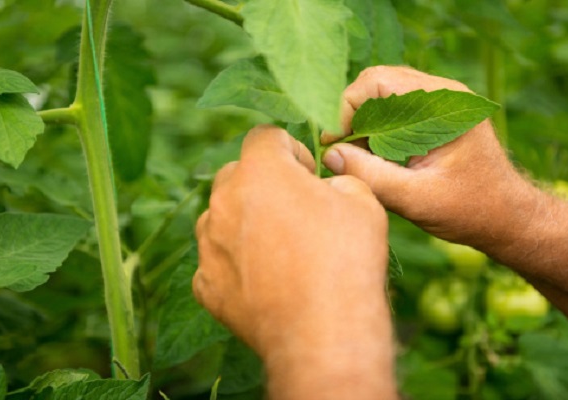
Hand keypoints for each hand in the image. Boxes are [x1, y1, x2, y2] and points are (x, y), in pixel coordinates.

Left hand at [194, 125, 396, 398]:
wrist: (324, 332)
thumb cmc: (346, 259)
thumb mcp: (362, 200)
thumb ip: (337, 179)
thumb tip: (326, 187)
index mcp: (259, 170)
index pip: (265, 136)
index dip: (291, 149)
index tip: (308, 175)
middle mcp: (223, 201)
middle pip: (237, 174)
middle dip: (263, 183)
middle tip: (295, 211)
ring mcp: (209, 245)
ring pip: (222, 217)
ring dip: (245, 222)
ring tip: (280, 249)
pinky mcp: (205, 285)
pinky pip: (217, 261)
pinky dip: (236, 264)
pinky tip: (266, 280)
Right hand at [322, 66, 534, 247]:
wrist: (507, 217)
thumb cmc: (470, 210)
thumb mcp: (416, 199)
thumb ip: (372, 176)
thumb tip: (331, 155)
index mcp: (443, 105)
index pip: (377, 82)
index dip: (347, 109)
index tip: (336, 145)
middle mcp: (443, 94)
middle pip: (376, 82)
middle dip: (352, 115)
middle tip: (344, 153)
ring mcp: (440, 102)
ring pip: (382, 95)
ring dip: (363, 123)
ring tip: (359, 158)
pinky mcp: (435, 116)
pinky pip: (394, 108)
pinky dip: (376, 128)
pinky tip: (376, 157)